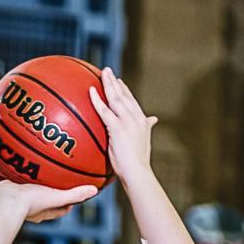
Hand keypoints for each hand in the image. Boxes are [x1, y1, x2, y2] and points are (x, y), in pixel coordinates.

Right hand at [0, 163, 96, 224]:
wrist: (8, 206)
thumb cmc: (32, 204)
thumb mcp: (57, 197)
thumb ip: (75, 193)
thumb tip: (95, 190)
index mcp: (42, 208)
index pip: (58, 206)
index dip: (67, 199)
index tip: (74, 189)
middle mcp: (27, 204)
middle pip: (36, 194)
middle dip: (41, 186)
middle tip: (47, 175)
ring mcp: (11, 197)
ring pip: (13, 185)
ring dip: (15, 176)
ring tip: (17, 161)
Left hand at [88, 66, 156, 180]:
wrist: (137, 173)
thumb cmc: (137, 166)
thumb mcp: (141, 146)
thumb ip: (144, 132)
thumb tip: (152, 122)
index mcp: (142, 122)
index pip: (131, 102)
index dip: (124, 90)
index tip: (118, 82)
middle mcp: (136, 118)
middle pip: (124, 95)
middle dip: (115, 82)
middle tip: (106, 70)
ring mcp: (128, 122)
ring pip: (116, 98)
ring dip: (108, 84)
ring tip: (101, 73)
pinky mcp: (118, 128)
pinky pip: (105, 111)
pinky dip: (98, 100)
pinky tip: (91, 91)